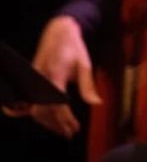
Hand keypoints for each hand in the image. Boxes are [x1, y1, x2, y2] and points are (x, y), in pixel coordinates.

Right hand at [26, 16, 101, 137]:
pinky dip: (41, 113)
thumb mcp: (85, 64)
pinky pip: (32, 102)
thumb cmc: (73, 47)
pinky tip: (51, 118)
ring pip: (34, 109)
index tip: (74, 127)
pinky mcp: (32, 81)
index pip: (57, 104)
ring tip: (64, 128)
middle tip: (70, 132)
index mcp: (54, 74)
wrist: (58, 32)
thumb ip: (88, 86)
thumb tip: (96, 103)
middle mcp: (40, 79)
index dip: (65, 119)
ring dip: (48, 122)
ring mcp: (34, 80)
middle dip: (56, 124)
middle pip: (42, 111)